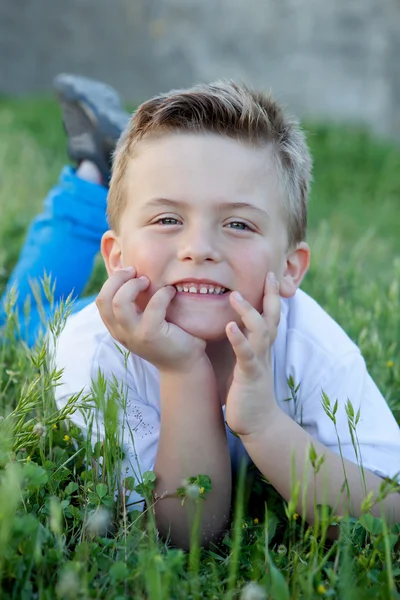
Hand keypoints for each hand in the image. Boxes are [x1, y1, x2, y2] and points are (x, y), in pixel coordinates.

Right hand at [96, 266, 206, 372]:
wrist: (184, 365)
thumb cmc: (168, 337)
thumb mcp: (146, 321)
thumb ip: (137, 305)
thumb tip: (137, 273)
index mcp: (117, 328)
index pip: (101, 301)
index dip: (112, 281)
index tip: (130, 272)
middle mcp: (121, 333)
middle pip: (104, 299)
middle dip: (119, 279)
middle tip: (136, 272)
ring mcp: (134, 335)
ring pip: (120, 303)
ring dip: (133, 285)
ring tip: (148, 281)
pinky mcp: (151, 336)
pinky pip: (152, 308)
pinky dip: (162, 294)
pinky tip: (171, 292)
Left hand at [224, 272, 280, 436]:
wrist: (258, 423)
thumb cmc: (248, 392)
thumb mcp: (247, 363)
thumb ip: (245, 345)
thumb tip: (234, 327)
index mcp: (263, 347)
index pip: (270, 316)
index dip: (271, 296)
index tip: (270, 276)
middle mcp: (264, 350)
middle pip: (272, 318)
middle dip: (271, 296)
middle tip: (269, 274)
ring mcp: (259, 361)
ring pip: (260, 331)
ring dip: (248, 312)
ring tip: (234, 295)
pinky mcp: (250, 375)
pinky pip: (246, 354)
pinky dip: (239, 339)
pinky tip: (229, 326)